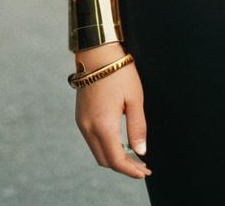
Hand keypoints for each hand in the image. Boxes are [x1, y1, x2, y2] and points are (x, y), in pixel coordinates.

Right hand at [73, 43, 151, 179]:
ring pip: (97, 151)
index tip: (145, 171)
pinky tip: (119, 142)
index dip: (131, 170)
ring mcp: (82, 123)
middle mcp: (88, 128)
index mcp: (103, 125)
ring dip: (114, 157)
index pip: (116, 160)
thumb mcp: (135, 99)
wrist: (97, 53)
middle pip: (105, 160)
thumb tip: (141, 151)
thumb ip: (137, 127)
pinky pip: (92, 140)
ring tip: (133, 156)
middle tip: (141, 166)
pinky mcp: (80, 117)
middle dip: (123, 166)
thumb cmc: (119, 73)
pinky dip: (105, 146)